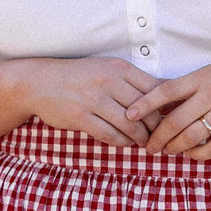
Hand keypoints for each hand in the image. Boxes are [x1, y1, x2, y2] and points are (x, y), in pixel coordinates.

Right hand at [23, 57, 162, 146]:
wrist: (40, 82)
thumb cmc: (80, 77)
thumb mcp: (108, 70)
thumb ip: (134, 81)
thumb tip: (167, 90)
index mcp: (119, 68)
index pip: (155, 89)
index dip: (166, 107)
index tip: (169, 118)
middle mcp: (108, 81)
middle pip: (146, 110)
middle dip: (157, 127)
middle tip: (160, 136)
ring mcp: (94, 99)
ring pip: (130, 125)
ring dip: (141, 138)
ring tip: (144, 142)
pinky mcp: (81, 117)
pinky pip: (110, 135)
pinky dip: (122, 142)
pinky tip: (126, 143)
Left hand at [125, 57, 210, 157]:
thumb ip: (190, 87)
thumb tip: (161, 101)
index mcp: (201, 78)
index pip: (164, 91)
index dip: (144, 104)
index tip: (128, 116)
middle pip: (173, 121)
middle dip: (157, 138)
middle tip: (148, 147)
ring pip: (190, 137)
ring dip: (174, 148)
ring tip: (167, 152)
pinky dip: (197, 155)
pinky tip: (191, 155)